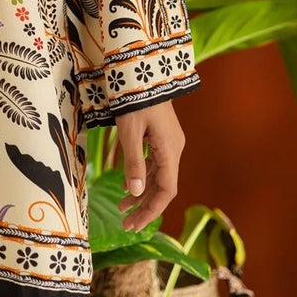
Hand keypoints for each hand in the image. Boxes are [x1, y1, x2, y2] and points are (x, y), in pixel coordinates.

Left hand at [115, 100, 185, 230]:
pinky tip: (128, 185)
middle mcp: (174, 150)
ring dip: (142, 193)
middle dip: (145, 207)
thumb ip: (133, 163)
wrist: (144, 72)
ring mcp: (169, 143)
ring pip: (158, 177)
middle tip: (126, 224)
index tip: (135, 225)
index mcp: (170, 151)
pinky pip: (155, 164)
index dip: (151, 210)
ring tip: (121, 208)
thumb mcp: (130, 132)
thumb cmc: (135, 99)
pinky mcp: (162, 137)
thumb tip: (136, 192)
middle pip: (163, 187)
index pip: (166, 191)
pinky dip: (143, 177)